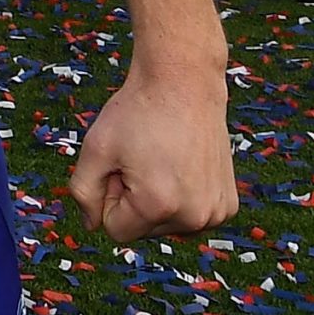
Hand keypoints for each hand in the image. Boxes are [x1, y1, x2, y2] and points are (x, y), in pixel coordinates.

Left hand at [68, 68, 238, 242]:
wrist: (183, 84)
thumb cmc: (136, 113)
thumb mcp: (95, 149)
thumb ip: (83, 193)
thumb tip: (91, 226)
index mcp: (159, 206)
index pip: (116, 230)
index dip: (109, 196)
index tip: (119, 166)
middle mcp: (195, 218)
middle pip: (143, 229)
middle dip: (132, 199)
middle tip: (139, 159)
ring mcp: (217, 213)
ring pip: (166, 224)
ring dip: (155, 199)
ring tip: (160, 159)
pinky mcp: (229, 205)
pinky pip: (189, 215)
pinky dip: (180, 197)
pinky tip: (181, 164)